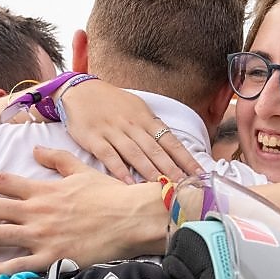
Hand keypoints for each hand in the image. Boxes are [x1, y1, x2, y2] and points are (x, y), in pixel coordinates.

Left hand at [0, 147, 166, 277]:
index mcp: (43, 189)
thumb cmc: (111, 194)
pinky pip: (18, 265)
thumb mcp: (82, 170)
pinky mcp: (52, 258)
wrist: (132, 218)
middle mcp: (36, 211)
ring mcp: (42, 236)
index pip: (0, 182)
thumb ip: (56, 159)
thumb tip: (35, 149)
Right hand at [60, 80, 200, 182]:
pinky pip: (109, 156)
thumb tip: (172, 148)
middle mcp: (133, 126)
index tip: (199, 174)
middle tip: (186, 186)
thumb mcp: (137, 109)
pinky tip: (129, 183)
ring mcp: (113, 132)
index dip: (186, 158)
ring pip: (135, 154)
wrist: (80, 90)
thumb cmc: (112, 103)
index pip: (171, 141)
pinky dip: (119, 170)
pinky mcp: (94, 138)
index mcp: (146, 119)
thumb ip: (152, 128)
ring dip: (150, 172)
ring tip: (163, 187)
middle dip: (173, 169)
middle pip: (156, 150)